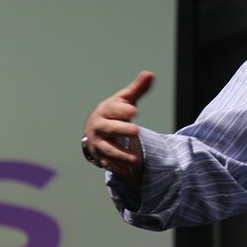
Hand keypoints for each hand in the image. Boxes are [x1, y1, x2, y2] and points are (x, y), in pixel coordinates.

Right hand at [83, 71, 154, 189]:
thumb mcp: (124, 100)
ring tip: (135, 160)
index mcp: (105, 111)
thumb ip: (137, 89)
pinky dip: (118, 168)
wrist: (95, 130)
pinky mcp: (101, 157)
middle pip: (109, 129)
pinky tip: (129, 172)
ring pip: (108, 150)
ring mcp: (99, 143)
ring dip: (121, 155)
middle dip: (121, 130)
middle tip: (136, 131)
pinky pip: (108, 164)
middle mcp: (99, 127)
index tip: (133, 110)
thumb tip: (150, 74)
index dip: (122, 110)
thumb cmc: (114, 113)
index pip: (112, 109)